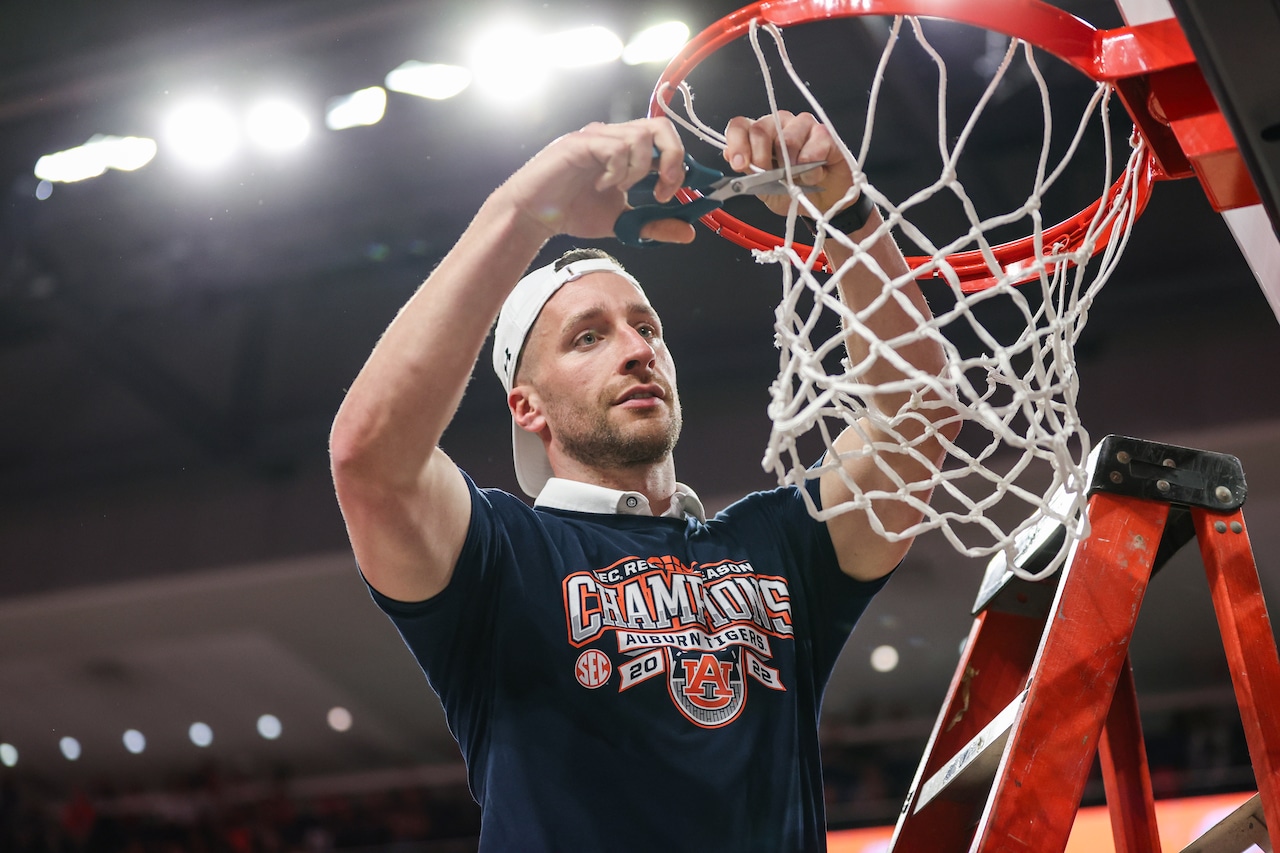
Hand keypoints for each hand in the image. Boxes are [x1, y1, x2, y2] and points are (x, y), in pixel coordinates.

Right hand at [498, 118, 696, 243]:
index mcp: (627, 150)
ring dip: (638, 170)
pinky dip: (616, 171)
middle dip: (672, 158)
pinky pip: (615, 147)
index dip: (680, 165)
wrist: (535, 216)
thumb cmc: (573, 212)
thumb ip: (654, 225)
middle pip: (661, 126)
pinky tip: (601, 185)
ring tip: (620, 188)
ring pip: (640, 137)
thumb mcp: (623, 223)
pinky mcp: (580, 142)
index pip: (666, 140)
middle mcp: (614, 136)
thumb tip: (688, 232)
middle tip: (663, 188)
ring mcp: (597, 136)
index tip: (671, 194)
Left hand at [723, 111, 855, 218]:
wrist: (822, 204)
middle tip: (768, 176)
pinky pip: (813, 145)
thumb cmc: (793, 192)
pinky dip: (811, 167)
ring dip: (789, 165)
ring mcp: (802, 125)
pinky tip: (813, 176)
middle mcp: (778, 125)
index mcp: (759, 136)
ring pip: (788, 138)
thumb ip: (749, 172)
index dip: (737, 143)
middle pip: (761, 129)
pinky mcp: (824, 133)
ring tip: (796, 179)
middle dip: (761, 157)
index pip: (740, 126)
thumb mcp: (765, 190)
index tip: (740, 164)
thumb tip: (730, 155)